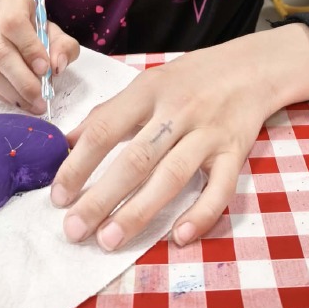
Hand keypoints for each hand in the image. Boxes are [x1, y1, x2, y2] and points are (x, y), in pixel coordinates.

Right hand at [0, 0, 79, 112]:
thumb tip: (58, 66)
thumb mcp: (49, 28)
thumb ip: (63, 45)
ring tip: (31, 104)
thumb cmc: (27, 26)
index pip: (14, 22)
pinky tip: (15, 100)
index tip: (45, 69)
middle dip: (24, 81)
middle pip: (0, 52)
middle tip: (41, 99)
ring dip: (12, 93)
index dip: (30, 48)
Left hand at [51, 23, 308, 250]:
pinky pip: (219, 189)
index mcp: (149, 91)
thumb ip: (110, 113)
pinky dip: (200, 215)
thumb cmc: (190, 78)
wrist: (250, 67)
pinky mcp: (235, 152)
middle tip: (74, 229)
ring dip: (139, 211)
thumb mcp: (147, 84)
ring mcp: (208, 133)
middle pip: (136, 159)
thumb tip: (67, 143)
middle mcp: (178, 112)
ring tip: (110, 239)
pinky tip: (178, 237)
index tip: (58, 195)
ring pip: (171, 176)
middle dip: (101, 197)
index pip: (106, 128)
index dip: (79, 163)